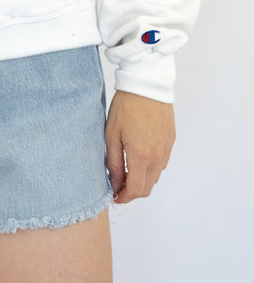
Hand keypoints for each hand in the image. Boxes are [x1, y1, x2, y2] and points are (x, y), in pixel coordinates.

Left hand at [104, 90, 175, 204]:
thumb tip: (115, 182)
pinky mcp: (171, 141)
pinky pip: (162, 163)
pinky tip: (138, 157)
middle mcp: (157, 157)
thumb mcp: (112, 134)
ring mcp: (166, 149)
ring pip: (155, 177)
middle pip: (147, 188)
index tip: (114, 196)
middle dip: (132, 192)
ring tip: (127, 170)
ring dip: (142, 180)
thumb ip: (114, 162)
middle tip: (118, 185)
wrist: (146, 85)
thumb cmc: (125, 107)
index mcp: (141, 156)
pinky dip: (150, 168)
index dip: (124, 197)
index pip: (135, 190)